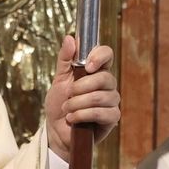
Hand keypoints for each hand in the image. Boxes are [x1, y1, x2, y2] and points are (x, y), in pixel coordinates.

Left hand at [45, 35, 120, 159]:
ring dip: (78, 104)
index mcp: (96, 71)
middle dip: (80, 88)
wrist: (56, 131)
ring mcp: (111, 101)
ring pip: (100, 97)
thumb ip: (65, 59)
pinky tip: (73, 119)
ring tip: (67, 110)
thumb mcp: (58, 79)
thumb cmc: (59, 104)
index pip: (107, 54)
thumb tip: (70, 38)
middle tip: (68, 95)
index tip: (86, 66)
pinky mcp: (112, 118)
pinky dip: (83, 115)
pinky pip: (102, 112)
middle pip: (104, 78)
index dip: (99, 56)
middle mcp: (107, 84)